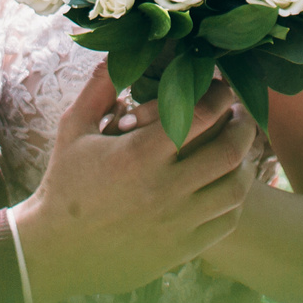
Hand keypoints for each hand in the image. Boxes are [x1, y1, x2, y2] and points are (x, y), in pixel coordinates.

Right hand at [9, 69, 255, 302]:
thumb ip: (99, 89)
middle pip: (230, 150)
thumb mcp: (73, 130)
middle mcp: (163, 189)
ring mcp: (176, 223)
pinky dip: (235, 199)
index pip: (200, 115)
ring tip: (241, 148)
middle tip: (241, 114)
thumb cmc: (64, 183)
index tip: (221, 89)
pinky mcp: (181, 249)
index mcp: (138, 155)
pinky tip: (228, 184)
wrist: (55, 250)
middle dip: (244, 125)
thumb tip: (118, 53)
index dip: (220, 95)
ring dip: (246, 162)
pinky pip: (226, 221)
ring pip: (235, 188)